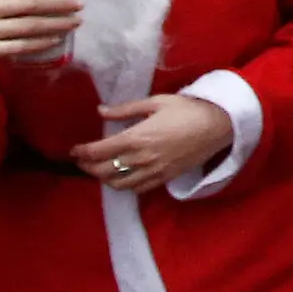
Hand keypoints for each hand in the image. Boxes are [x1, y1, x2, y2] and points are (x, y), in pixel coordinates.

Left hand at [72, 93, 236, 193]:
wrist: (218, 125)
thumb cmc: (187, 109)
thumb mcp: (156, 102)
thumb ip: (125, 110)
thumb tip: (101, 111)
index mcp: (137, 137)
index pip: (99, 150)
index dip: (82, 152)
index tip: (74, 150)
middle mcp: (142, 158)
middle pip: (104, 170)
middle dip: (88, 167)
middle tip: (82, 161)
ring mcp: (154, 171)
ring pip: (119, 184)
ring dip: (103, 179)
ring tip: (98, 171)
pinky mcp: (165, 178)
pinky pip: (138, 189)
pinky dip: (124, 185)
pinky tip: (121, 178)